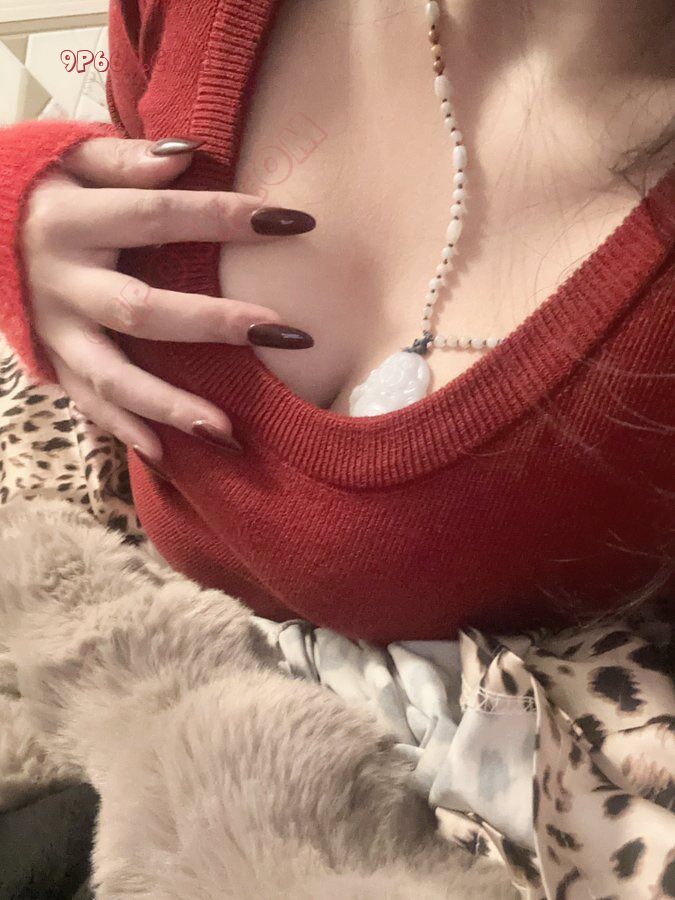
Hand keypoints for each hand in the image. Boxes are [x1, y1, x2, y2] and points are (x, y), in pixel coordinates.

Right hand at [22, 136, 315, 461]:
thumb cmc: (43, 191)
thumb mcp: (72, 159)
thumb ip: (125, 159)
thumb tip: (187, 157)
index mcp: (71, 220)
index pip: (159, 216)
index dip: (226, 217)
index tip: (294, 221)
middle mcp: (61, 281)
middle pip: (142, 308)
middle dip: (213, 323)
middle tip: (282, 333)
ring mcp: (55, 330)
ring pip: (112, 375)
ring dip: (169, 404)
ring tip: (226, 431)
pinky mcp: (51, 361)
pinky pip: (87, 402)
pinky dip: (123, 429)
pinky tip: (165, 452)